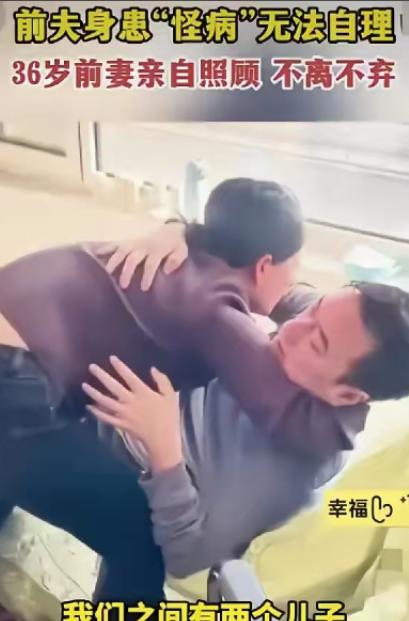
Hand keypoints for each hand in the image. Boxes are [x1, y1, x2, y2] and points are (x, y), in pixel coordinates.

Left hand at [82, 357, 182, 472]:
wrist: (163, 439)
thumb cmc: (168, 416)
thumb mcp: (170, 396)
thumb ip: (162, 381)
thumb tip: (153, 369)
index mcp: (143, 392)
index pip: (129, 376)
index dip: (120, 367)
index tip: (111, 358)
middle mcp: (130, 401)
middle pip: (113, 386)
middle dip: (101, 376)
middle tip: (91, 367)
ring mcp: (123, 413)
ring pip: (105, 402)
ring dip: (93, 393)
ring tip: (84, 385)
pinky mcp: (120, 424)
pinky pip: (106, 418)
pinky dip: (96, 412)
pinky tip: (89, 407)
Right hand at [97, 222, 187, 290]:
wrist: (172, 229)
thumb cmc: (177, 245)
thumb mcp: (182, 251)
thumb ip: (176, 259)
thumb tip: (167, 270)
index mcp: (157, 249)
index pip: (151, 263)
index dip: (147, 275)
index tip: (144, 288)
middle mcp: (144, 246)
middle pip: (133, 258)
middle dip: (127, 271)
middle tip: (123, 285)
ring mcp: (135, 243)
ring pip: (122, 250)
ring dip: (114, 261)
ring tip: (107, 273)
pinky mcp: (129, 242)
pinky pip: (116, 244)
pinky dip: (106, 248)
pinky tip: (96, 254)